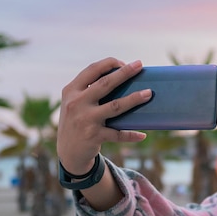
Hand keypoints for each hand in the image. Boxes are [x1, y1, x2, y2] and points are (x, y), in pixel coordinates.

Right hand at [57, 58, 151, 174]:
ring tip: (148, 94)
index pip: (92, 70)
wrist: (68, 152)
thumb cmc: (77, 121)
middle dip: (124, 73)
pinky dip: (131, 135)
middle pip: (105, 84)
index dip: (109, 64)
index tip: (125, 63)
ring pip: (115, 106)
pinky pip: (118, 134)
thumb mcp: (75, 103)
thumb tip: (122, 78)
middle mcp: (77, 103)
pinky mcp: (94, 136)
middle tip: (139, 65)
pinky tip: (142, 134)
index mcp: (71, 91)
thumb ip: (89, 90)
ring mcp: (85, 120)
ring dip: (134, 99)